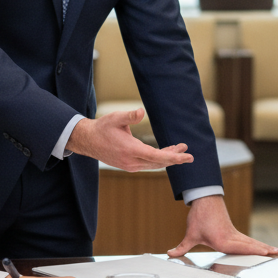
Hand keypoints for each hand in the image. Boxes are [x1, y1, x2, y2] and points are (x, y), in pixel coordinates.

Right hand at [66, 111, 193, 171]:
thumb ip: (129, 116)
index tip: (187, 156)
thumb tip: (141, 112)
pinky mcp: (129, 165)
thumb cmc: (102, 127)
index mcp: (131, 150)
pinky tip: (166, 152)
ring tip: (180, 149)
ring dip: (168, 158)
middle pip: (159, 162)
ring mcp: (130, 165)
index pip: (157, 156)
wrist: (88, 140)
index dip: (174, 157)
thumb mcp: (115, 118)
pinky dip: (159, 159)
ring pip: (154, 164)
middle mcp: (132, 161)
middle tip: (189, 155)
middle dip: (175, 158)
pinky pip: (148, 164)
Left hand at [166, 195, 277, 257]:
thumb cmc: (199, 217)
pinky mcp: (234, 232)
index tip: (265, 252)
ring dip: (263, 246)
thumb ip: (181, 247)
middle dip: (263, 249)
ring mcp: (234, 234)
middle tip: (277, 253)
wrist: (205, 199)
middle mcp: (230, 237)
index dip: (254, 250)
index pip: (240, 247)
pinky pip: (247, 240)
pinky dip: (256, 244)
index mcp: (222, 240)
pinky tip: (263, 247)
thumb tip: (170, 254)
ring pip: (251, 242)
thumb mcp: (190, 234)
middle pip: (250, 245)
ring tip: (276, 250)